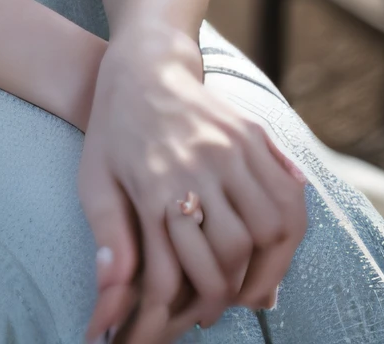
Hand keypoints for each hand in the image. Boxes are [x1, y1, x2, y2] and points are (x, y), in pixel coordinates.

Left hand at [77, 22, 307, 343]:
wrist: (144, 64)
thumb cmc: (114, 129)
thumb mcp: (94, 183)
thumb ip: (109, 242)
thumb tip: (110, 305)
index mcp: (153, 184)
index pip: (174, 272)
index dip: (174, 312)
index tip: (175, 326)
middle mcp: (197, 166)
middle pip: (231, 254)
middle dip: (225, 295)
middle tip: (215, 308)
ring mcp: (230, 148)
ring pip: (270, 229)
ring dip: (266, 270)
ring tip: (248, 288)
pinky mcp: (253, 135)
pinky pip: (289, 195)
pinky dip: (289, 234)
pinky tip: (274, 250)